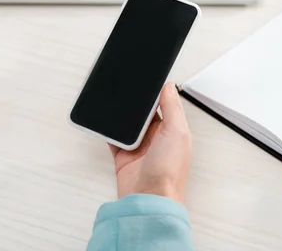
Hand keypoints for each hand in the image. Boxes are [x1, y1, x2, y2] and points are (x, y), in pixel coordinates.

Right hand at [110, 82, 191, 202]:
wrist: (148, 201)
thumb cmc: (168, 174)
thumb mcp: (176, 133)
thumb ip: (172, 108)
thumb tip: (169, 86)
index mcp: (174, 132)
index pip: (165, 106)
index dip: (156, 94)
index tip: (146, 80)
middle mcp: (157, 140)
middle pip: (144, 115)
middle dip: (136, 104)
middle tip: (126, 90)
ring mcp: (140, 149)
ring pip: (128, 125)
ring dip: (121, 117)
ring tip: (114, 104)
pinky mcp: (124, 158)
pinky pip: (113, 139)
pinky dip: (108, 132)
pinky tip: (105, 123)